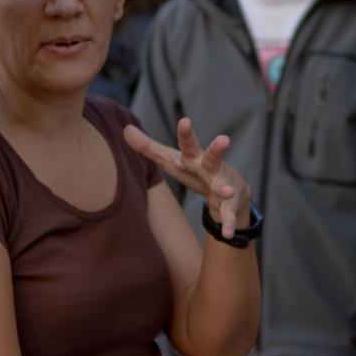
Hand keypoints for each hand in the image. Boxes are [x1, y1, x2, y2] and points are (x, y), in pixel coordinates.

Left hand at [124, 118, 252, 238]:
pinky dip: (227, 224)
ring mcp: (221, 186)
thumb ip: (148, 147)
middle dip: (217, 149)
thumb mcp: (171, 160)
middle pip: (212, 157)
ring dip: (224, 188)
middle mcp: (209, 169)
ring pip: (223, 186)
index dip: (186, 133)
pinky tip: (226, 234)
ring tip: (226, 191)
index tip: (185, 121)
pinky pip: (228, 215)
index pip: (188, 144)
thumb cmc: (193, 170)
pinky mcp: (229, 205)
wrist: (230, 191)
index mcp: (192, 158)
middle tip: (224, 139)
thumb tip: (125, 129)